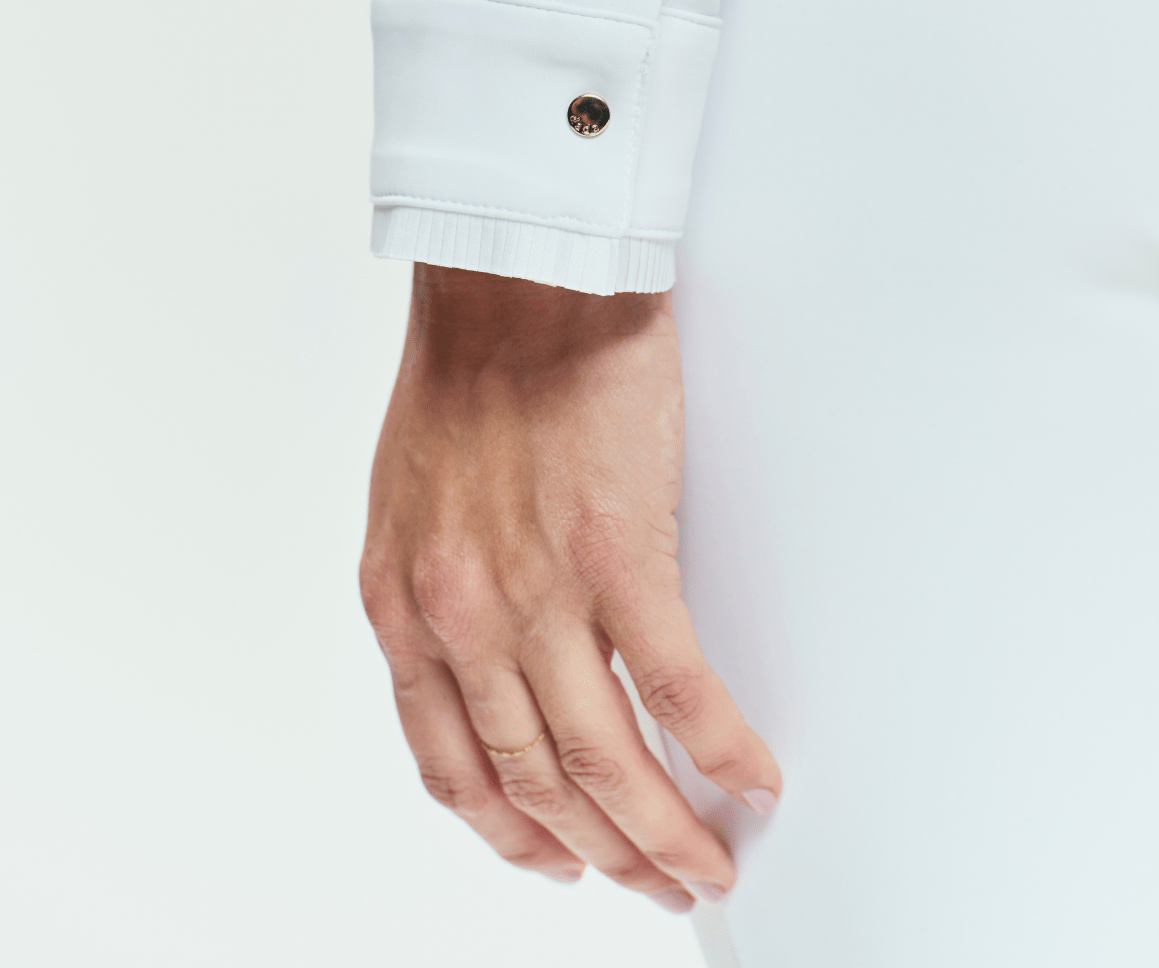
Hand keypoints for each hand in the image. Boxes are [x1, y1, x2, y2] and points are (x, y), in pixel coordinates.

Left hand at [359, 265, 780, 912]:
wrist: (519, 276)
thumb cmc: (473, 362)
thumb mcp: (412, 496)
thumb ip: (439, 585)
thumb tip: (486, 652)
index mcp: (407, 604)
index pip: (453, 765)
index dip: (509, 832)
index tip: (552, 860)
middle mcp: (464, 617)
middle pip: (536, 785)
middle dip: (599, 855)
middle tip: (650, 882)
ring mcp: (541, 592)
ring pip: (605, 763)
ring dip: (660, 834)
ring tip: (703, 862)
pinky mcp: (620, 553)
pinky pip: (677, 688)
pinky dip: (719, 750)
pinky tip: (751, 777)